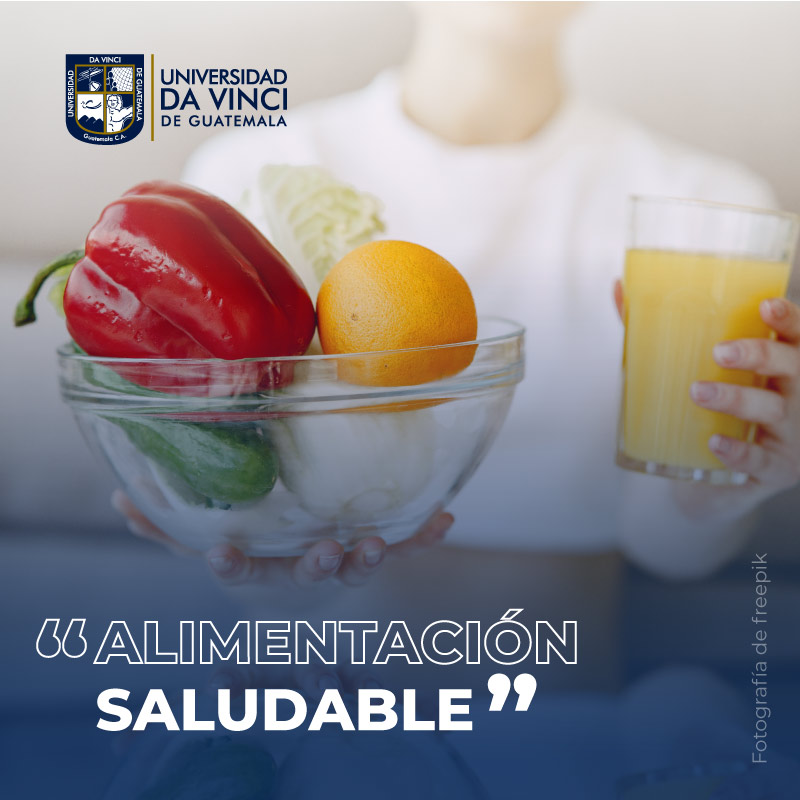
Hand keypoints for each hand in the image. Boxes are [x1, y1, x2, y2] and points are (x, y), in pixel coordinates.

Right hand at [112, 490, 453, 588]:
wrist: (301, 598)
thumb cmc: (255, 557)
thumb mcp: (207, 544)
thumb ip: (167, 527)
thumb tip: (119, 499)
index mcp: (263, 568)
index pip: (242, 569)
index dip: (232, 565)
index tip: (222, 556)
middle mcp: (302, 571)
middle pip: (310, 573)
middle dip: (317, 565)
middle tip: (324, 551)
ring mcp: (340, 567)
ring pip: (355, 567)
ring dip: (367, 557)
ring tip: (376, 544)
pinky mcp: (372, 555)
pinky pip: (401, 548)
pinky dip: (420, 538)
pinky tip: (443, 521)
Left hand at [614, 281, 799, 506]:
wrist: (717, 479)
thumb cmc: (713, 409)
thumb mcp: (699, 369)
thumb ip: (658, 330)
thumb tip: (619, 289)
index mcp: (785, 364)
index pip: (798, 335)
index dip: (790, 319)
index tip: (765, 306)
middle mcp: (798, 395)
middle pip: (794, 367)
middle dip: (760, 354)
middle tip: (720, 352)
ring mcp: (792, 434)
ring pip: (773, 411)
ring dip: (736, 399)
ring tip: (698, 392)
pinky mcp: (776, 468)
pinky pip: (760, 459)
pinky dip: (738, 450)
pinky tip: (715, 442)